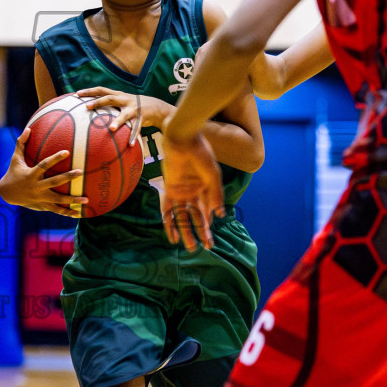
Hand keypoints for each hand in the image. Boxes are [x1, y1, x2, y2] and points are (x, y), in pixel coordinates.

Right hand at [0, 128, 88, 217]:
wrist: (7, 194)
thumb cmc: (13, 173)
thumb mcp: (15, 159)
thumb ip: (22, 144)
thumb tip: (28, 128)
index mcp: (31, 175)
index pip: (44, 165)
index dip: (55, 158)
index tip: (67, 152)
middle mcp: (37, 187)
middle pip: (54, 182)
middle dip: (68, 177)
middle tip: (80, 172)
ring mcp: (40, 198)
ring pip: (58, 200)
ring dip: (73, 200)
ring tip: (86, 199)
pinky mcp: (43, 206)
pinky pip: (57, 210)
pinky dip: (67, 212)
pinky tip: (79, 213)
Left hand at [75, 86, 170, 132]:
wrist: (157, 107)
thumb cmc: (134, 107)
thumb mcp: (122, 102)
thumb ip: (110, 105)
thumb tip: (91, 112)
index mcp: (119, 95)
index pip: (102, 90)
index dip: (90, 91)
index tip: (77, 93)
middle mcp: (125, 100)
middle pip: (110, 98)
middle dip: (98, 102)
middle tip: (87, 107)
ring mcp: (134, 109)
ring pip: (125, 115)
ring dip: (118, 121)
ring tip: (111, 129)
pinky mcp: (142, 118)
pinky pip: (137, 128)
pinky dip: (133, 136)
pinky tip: (130, 145)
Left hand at [159, 132, 223, 250]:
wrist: (183, 138)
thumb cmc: (201, 153)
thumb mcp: (213, 175)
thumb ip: (215, 194)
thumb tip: (219, 214)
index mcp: (206, 188)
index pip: (207, 211)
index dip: (209, 225)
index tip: (210, 238)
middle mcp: (193, 191)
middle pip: (196, 217)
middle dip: (201, 232)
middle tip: (206, 247)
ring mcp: (180, 191)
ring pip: (183, 217)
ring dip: (186, 232)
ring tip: (190, 247)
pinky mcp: (168, 189)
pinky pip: (167, 209)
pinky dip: (170, 223)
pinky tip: (172, 236)